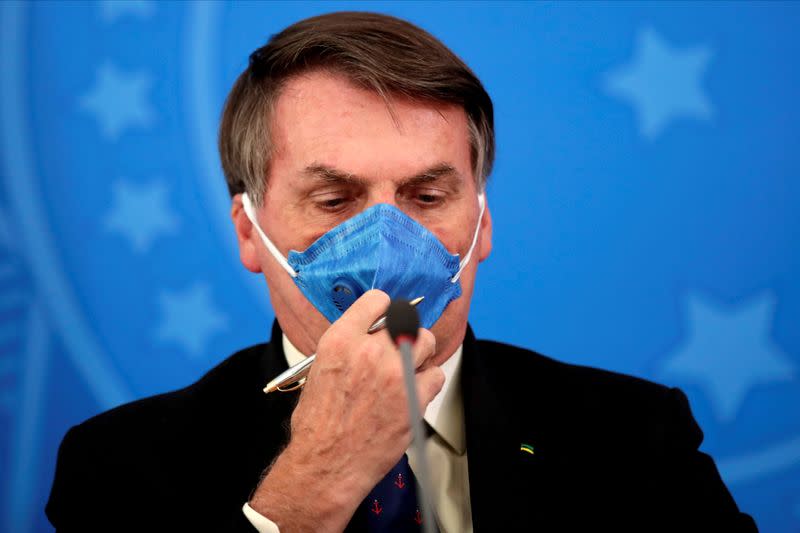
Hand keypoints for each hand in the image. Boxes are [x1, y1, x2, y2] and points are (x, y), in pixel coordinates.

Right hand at [249, 290, 444, 531]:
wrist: (326, 463)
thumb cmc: (318, 425)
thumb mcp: (318, 371)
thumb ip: (346, 348)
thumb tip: (366, 336)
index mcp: (340, 340)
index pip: (376, 300)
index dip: (385, 309)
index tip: (388, 317)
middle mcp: (369, 350)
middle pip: (406, 320)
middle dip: (406, 332)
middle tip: (403, 347)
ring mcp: (395, 373)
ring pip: (426, 342)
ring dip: (422, 353)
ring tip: (411, 368)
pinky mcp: (415, 397)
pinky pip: (436, 375)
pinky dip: (429, 382)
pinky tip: (414, 392)